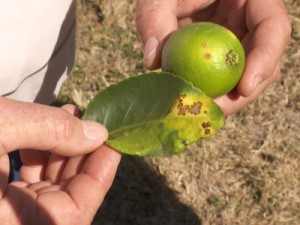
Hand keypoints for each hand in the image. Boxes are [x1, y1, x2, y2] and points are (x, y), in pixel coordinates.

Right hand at [0, 98, 120, 224]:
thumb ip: (51, 130)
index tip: (113, 143)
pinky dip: (45, 150)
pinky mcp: (0, 190)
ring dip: (67, 147)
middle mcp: (10, 218)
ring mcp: (6, 206)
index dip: (99, 176)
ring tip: (73, 115)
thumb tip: (99, 133)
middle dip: (84, 156)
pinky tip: (51, 122)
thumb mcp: (1, 126)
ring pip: (51, 183)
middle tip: (96, 124)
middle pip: (66, 195)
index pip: (73, 213)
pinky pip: (33, 176)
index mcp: (8, 220)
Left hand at [136, 0, 290, 114]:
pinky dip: (211, 92)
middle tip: (214, 111)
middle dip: (242, 92)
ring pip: (244, 74)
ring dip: (226, 98)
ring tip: (200, 111)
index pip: (273, 28)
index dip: (265, 59)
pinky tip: (193, 102)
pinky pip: (223, 77)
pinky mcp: (222, 55)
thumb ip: (154, 19)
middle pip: (263, 61)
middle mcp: (249, 22)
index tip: (244, 89)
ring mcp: (237, 40)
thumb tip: (151, 63)